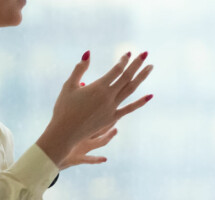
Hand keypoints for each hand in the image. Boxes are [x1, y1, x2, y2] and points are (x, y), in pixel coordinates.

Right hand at [37, 50, 153, 165]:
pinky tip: (150, 96)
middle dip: (136, 64)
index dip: (123, 61)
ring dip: (141, 78)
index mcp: (98, 87)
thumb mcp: (69, 85)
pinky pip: (129, 108)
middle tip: (145, 53)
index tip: (128, 52)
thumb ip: (80, 69)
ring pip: (130, 90)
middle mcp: (108, 97)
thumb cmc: (64, 108)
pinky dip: (140, 102)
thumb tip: (88, 53)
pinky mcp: (112, 118)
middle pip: (127, 77)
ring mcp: (112, 108)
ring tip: (150, 67)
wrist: (65, 132)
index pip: (116, 70)